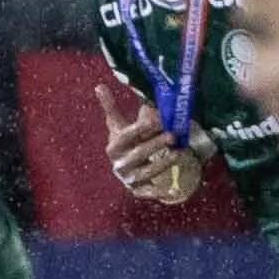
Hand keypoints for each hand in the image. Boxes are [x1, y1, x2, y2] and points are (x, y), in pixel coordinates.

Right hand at [101, 94, 200, 208]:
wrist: (121, 166)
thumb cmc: (123, 141)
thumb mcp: (117, 125)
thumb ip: (111, 107)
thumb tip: (99, 86)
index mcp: (113, 146)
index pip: (126, 136)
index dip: (140, 128)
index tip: (155, 118)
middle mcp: (119, 163)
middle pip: (138, 154)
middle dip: (156, 144)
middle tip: (173, 135)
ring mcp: (128, 178)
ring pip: (146, 172)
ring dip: (163, 163)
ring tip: (179, 154)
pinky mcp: (137, 190)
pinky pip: (148, 192)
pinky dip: (159, 192)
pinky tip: (172, 190)